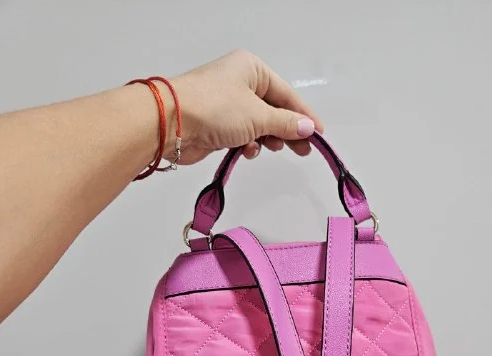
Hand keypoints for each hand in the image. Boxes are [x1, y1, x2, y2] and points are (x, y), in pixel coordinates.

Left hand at [168, 50, 323, 163]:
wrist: (172, 124)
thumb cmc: (215, 108)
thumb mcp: (258, 115)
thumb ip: (286, 124)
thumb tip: (308, 128)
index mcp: (252, 69)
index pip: (286, 94)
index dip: (304, 116)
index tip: (319, 135)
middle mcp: (240, 83)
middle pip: (274, 110)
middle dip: (287, 130)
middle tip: (303, 150)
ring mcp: (227, 105)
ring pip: (258, 125)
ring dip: (266, 138)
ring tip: (273, 148)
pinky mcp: (217, 125)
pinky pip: (242, 135)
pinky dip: (248, 144)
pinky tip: (246, 151)